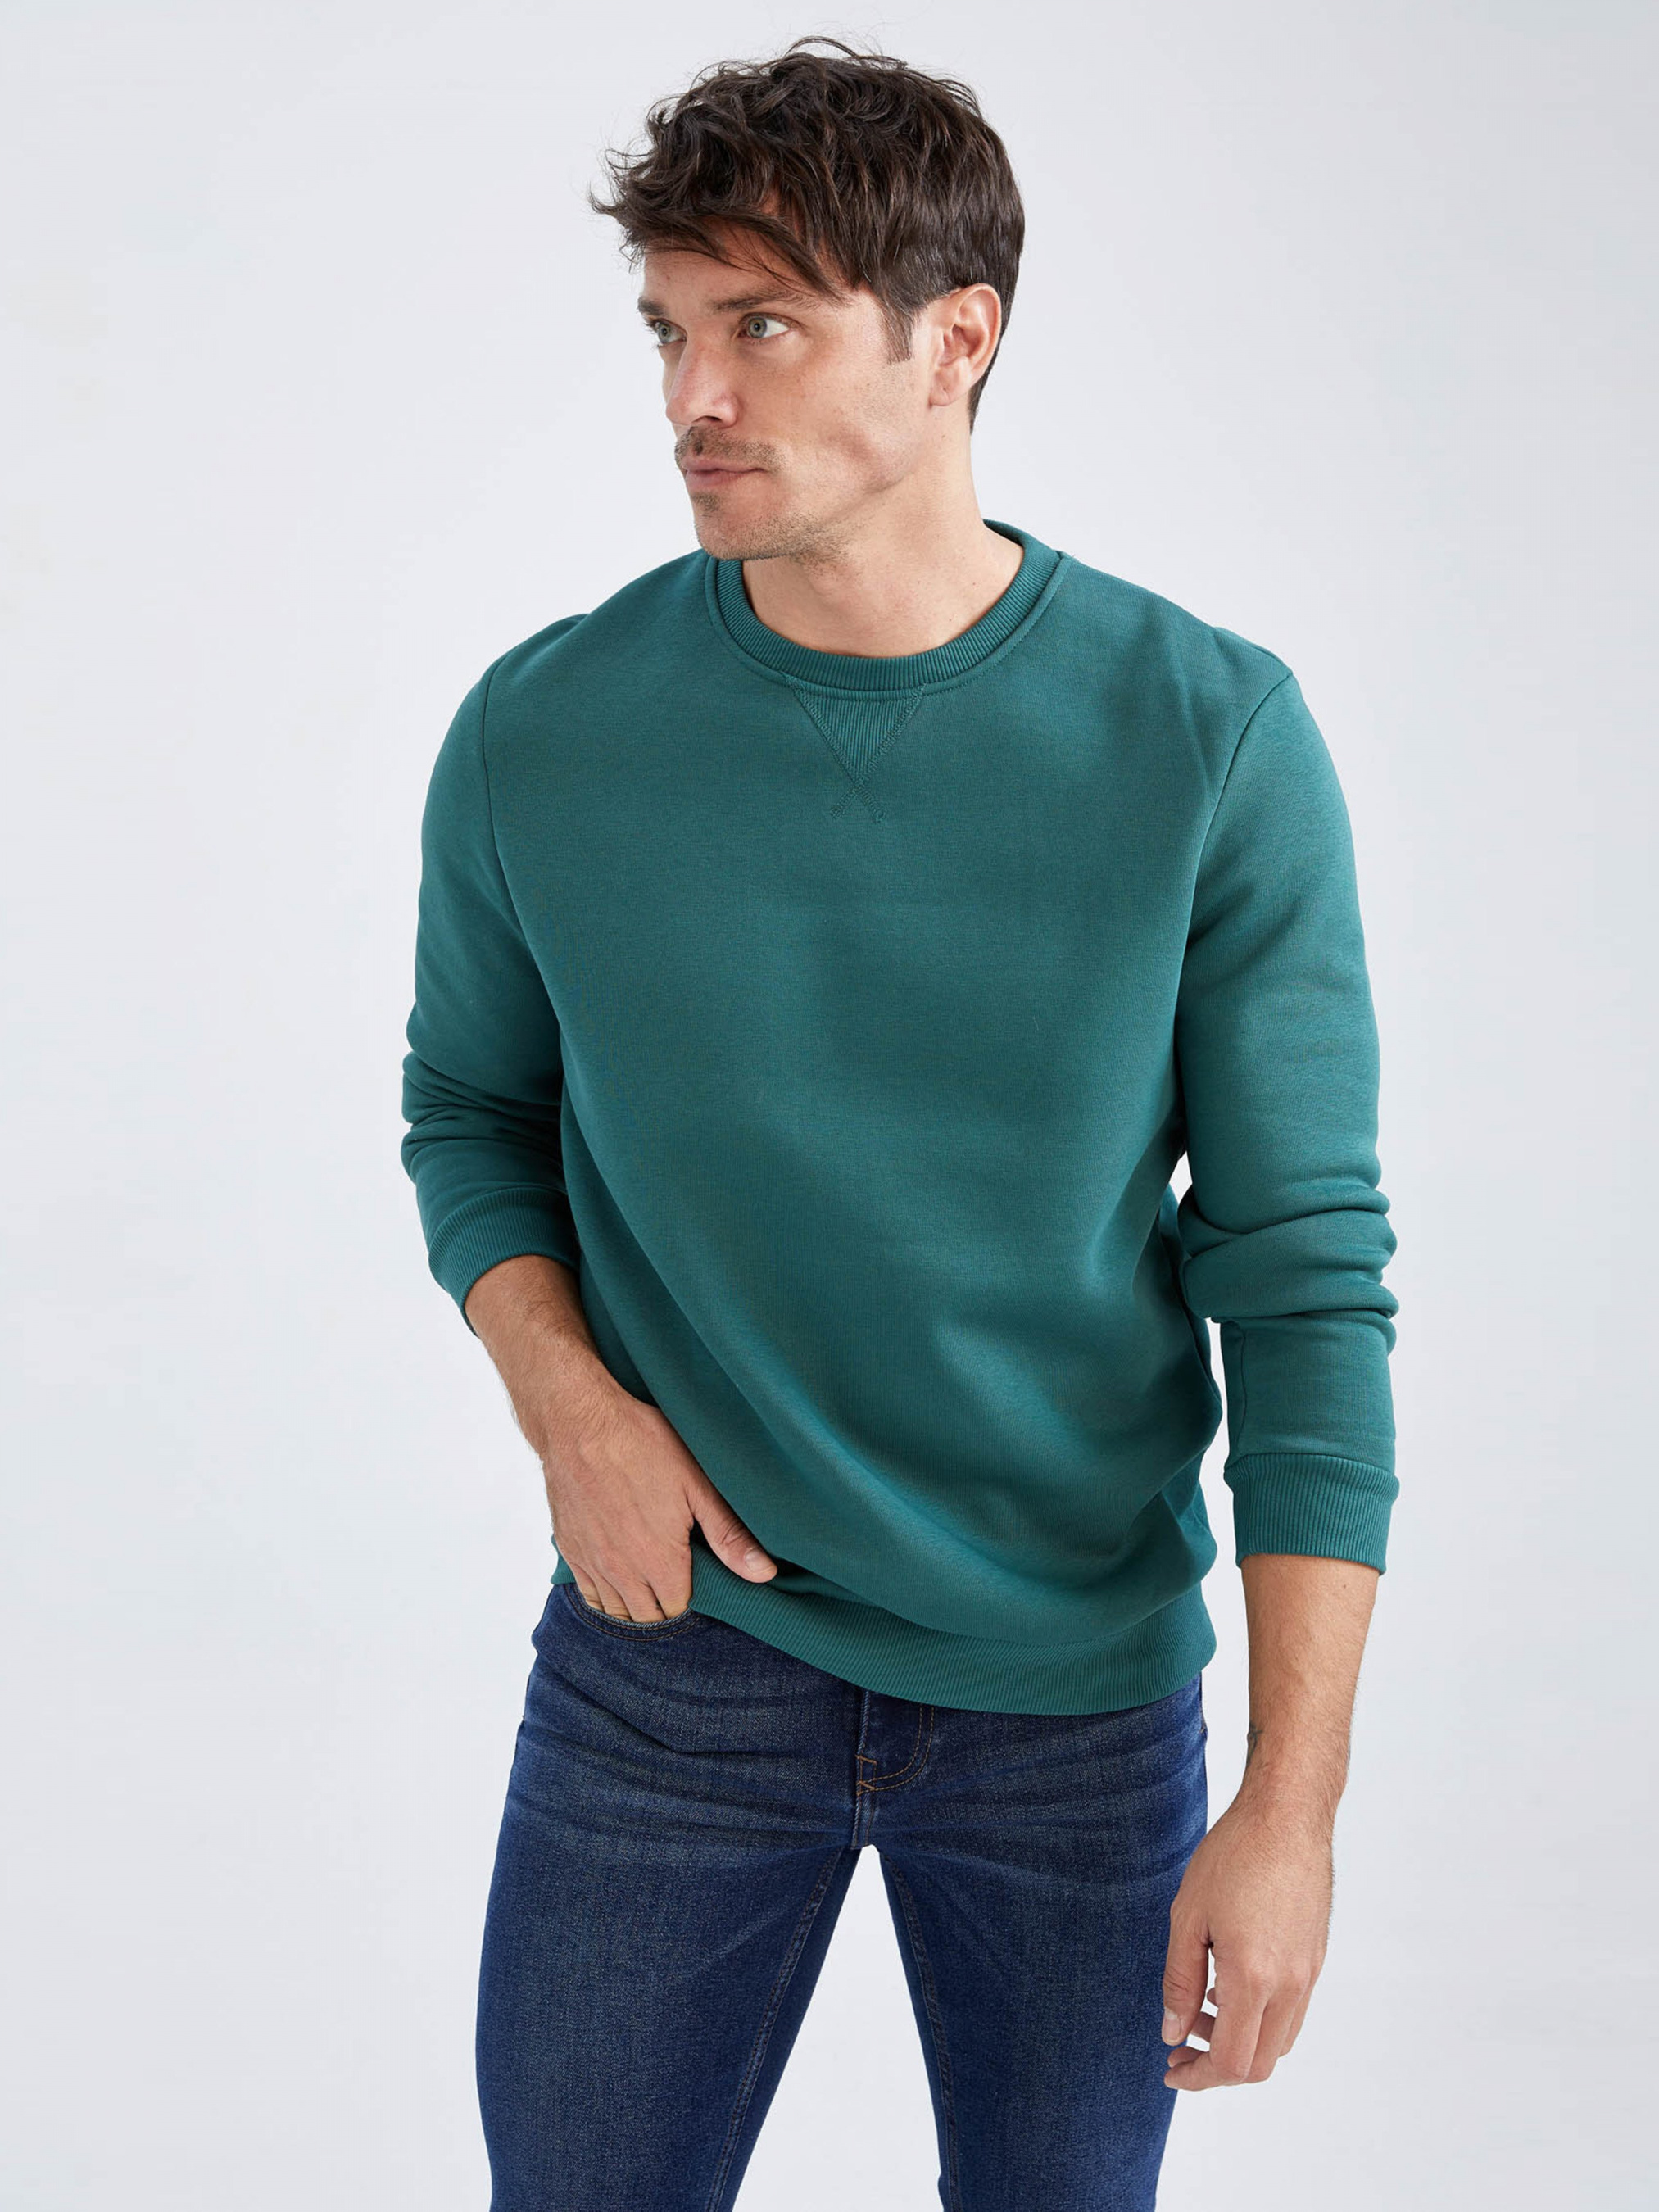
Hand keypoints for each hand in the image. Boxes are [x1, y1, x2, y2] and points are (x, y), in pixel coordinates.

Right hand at [544, 1377, 776, 1622]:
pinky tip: (618, 1575)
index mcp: (658, 1562)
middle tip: (677, 1576)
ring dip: (635, 1604)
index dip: (692, 1595)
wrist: (578, 1421)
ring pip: (616, 1611)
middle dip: (665, 1605)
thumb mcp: (697, 1483)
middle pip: (647, 1618)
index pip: (679, 1608)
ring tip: (650, 1580)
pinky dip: (605, 1595)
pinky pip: (588, 1594)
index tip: (698, 1573)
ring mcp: (592, 1563)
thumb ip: (729, 1535)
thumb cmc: (642, 1444)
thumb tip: (764, 1573)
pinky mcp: (570, 1549)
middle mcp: (622, 1572)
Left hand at [1160, 1788, 1331, 2089]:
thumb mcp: (1187, 1916)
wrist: (1287, 1816)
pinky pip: (1291, 2013)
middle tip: (1180, 2044)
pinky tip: (1227, 1986)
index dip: (1197, 2077)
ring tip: (1198, 2009)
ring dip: (1239, 2042)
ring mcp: (1308, 1974)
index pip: (1230, 2062)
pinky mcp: (1315, 1959)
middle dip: (1216, 2067)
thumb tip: (1173, 2033)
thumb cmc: (1233, 1856)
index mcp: (1253, 1978)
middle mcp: (1290, 1985)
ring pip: (1278, 2042)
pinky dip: (1260, 2019)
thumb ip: (1177, 1981)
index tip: (1171, 2070)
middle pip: (1258, 2064)